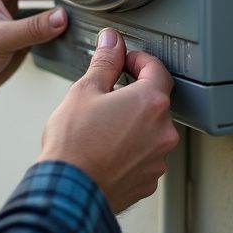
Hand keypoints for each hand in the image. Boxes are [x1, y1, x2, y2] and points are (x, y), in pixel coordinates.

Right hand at [38, 28, 178, 213]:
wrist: (69, 190)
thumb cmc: (74, 143)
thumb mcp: (85, 90)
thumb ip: (105, 62)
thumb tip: (112, 42)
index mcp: (150, 103)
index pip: (156, 68)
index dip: (138, 59)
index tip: (123, 60)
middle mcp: (162, 131)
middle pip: (154, 100)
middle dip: (132, 93)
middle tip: (105, 93)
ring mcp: (157, 159)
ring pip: (149, 130)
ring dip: (131, 122)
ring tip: (100, 125)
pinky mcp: (148, 180)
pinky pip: (143, 155)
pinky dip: (129, 148)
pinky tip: (104, 147)